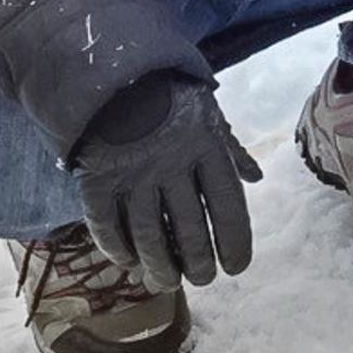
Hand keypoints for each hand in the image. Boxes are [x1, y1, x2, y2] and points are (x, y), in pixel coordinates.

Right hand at [72, 75, 261, 290]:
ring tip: (168, 282)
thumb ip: (230, 149)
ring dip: (160, 267)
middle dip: (199, 263)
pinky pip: (108, 227)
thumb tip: (256, 178)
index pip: (228, 206)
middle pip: (189, 230)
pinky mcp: (97, 180)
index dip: (234, 242)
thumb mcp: (208, 114)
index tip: (237, 267)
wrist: (111, 70)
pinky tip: (130, 262)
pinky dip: (119, 250)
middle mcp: (172, 164)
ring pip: (150, 237)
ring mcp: (133, 174)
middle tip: (203, 279)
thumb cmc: (169, 95)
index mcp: (206, 146)